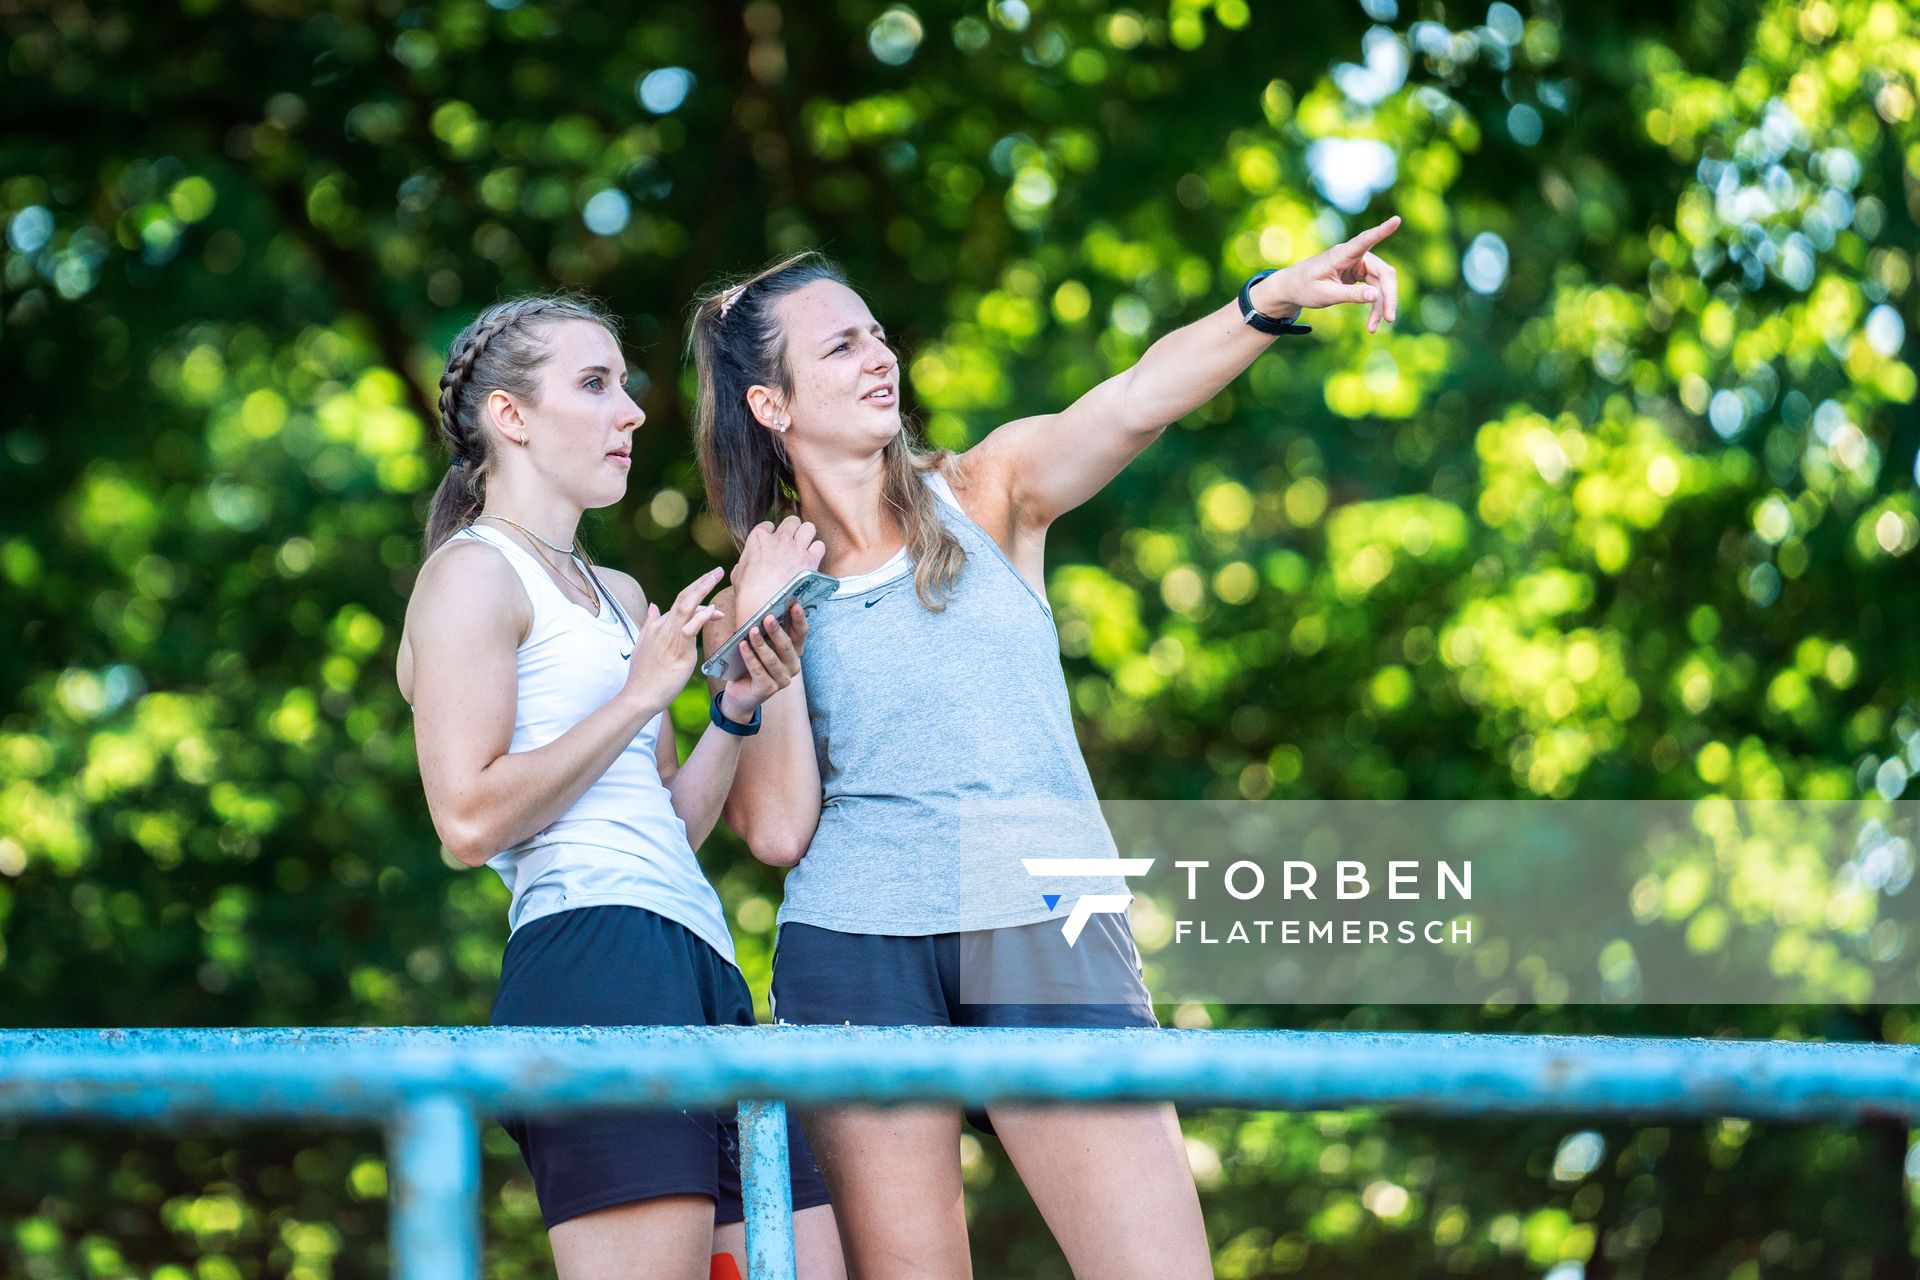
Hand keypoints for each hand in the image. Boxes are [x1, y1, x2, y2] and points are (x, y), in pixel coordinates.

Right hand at [622, 567, 725, 715]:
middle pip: (683, 597)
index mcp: (657, 626)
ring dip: (703, 589)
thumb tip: (654, 607)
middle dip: (701, 582)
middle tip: (717, 571)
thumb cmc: (643, 675)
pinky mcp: (678, 650)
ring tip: (717, 576)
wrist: (639, 695)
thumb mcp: (643, 645)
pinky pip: (690, 628)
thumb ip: (650, 625)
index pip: (679, 603)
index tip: (713, 598)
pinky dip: (702, 616)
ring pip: (687, 606)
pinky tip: (714, 610)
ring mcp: (670, 637)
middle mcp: (663, 627)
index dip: (697, 595)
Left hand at [719, 601, 809, 718]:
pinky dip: (750, 657)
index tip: (794, 604)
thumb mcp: (761, 645)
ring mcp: (782, 679)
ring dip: (761, 644)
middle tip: (768, 616)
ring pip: (772, 659)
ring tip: (752, 631)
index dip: (799, 619)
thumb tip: (764, 611)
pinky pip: (759, 671)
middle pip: (787, 645)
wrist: (741, 693)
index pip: (801, 633)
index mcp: (794, 652)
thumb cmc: (752, 663)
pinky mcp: (768, 689)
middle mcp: (792, 666)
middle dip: (777, 630)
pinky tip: (742, 646)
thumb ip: (766, 631)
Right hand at [732, 515, 826, 623]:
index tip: (774, 544)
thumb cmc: (747, 594)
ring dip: (807, 537)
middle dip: (793, 530)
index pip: (769, 525)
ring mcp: (795, 548)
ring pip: (809, 528)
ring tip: (804, 548)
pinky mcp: (809, 560)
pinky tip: (812, 560)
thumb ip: (744, 561)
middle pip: (792, 521)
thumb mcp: (737, 573)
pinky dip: (817, 551)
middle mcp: (778, 538)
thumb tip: (748, 560)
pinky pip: (820, 546)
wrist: (763, 607)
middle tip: (793, 543)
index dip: (772, 534)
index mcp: (758, 538)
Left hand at [1261, 214, 1400, 333]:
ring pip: (1381, 284)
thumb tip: (1375, 296)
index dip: (1382, 231)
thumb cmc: (1305, 287)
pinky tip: (1372, 321)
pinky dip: (1375, 304)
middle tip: (1390, 319)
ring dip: (1381, 305)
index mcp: (1342, 254)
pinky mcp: (1360, 274)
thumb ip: (1350, 294)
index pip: (1365, 240)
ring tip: (1373, 328)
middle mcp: (1354, 256)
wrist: (1293, 288)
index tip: (1396, 220)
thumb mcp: (1325, 294)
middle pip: (1383, 273)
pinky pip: (1375, 288)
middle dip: (1388, 296)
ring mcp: (1359, 264)